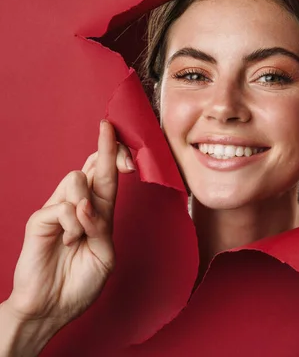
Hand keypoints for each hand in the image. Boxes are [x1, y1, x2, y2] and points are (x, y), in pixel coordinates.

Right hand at [5, 120, 133, 333]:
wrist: (52, 308)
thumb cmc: (80, 283)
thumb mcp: (104, 255)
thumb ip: (102, 227)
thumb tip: (86, 204)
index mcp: (98, 213)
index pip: (106, 176)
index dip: (113, 154)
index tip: (116, 132)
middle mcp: (78, 206)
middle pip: (91, 167)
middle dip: (106, 150)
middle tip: (115, 142)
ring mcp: (57, 211)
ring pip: (76, 180)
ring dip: (87, 205)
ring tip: (81, 234)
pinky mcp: (40, 220)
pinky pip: (63, 206)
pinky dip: (73, 223)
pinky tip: (70, 240)